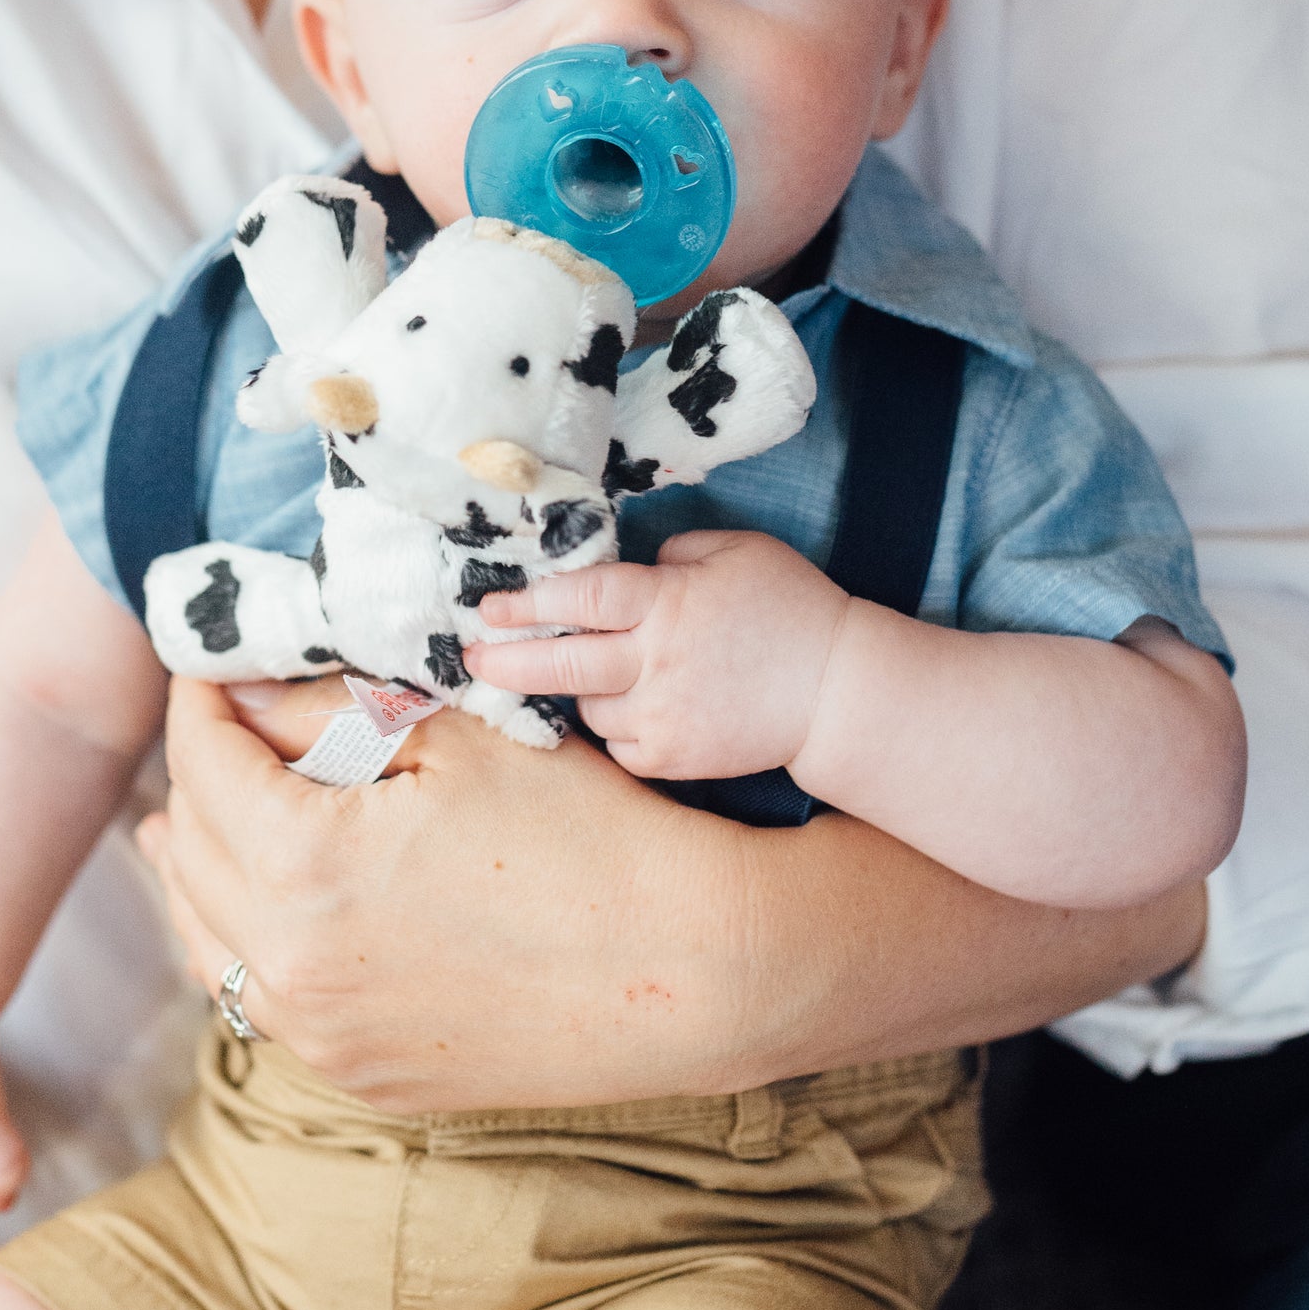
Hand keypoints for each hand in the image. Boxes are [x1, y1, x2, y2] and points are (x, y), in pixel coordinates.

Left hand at [138, 671, 744, 1112]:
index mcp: (303, 869)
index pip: (203, 762)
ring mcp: (322, 1037)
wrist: (689, 973)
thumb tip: (240, 695)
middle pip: (190, 849)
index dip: (199, 700)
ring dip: (197, 865)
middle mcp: (290, 969)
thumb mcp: (455, 740)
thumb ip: (326, 711)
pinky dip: (242, 942)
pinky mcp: (361, 1075)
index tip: (209, 665)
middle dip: (196, 774)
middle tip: (220, 725)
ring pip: (207, 939)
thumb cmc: (587, 837)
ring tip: (187, 820)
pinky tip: (258, 910)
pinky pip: (260, 1001)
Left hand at [464, 528, 849, 780]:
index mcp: (668, 602)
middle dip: (506, 662)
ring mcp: (664, 715)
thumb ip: (676, 555)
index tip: (489, 606)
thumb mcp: (739, 551)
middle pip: (562, 664)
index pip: (580, 599)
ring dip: (583, 692)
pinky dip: (619, 729)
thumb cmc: (791, 608)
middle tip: (471, 661)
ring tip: (603, 676)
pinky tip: (638, 709)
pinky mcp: (676, 758)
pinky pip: (621, 747)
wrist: (837, 690)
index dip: (527, 603)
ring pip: (590, 708)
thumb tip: (635, 569)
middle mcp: (657, 661)